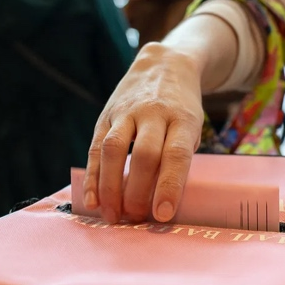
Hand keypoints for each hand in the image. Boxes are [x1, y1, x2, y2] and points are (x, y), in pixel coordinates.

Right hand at [84, 43, 204, 222]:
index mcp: (182, 119)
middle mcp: (154, 113)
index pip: (175, 155)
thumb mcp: (192, 127)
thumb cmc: (182, 108)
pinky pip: (96, 147)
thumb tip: (160, 202)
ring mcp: (127, 112)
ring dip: (110, 187)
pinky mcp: (106, 114)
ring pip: (113, 149)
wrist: (164, 64)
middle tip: (135, 219)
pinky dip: (93, 176)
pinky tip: (92, 199)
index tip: (161, 214)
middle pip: (143, 154)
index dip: (168, 186)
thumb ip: (178, 158)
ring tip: (112, 215)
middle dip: (137, 191)